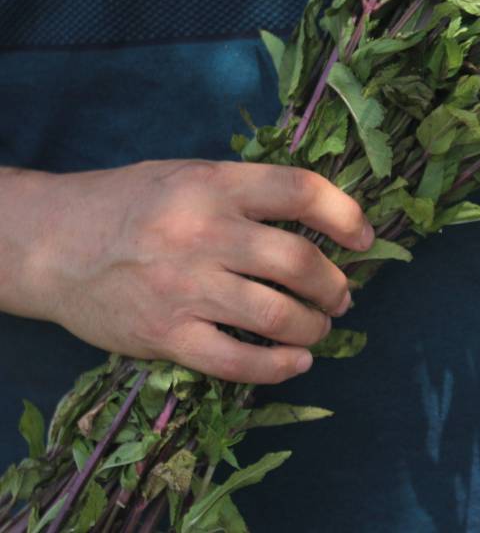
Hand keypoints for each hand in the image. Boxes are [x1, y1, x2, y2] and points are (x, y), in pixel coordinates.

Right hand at [3, 160, 373, 382]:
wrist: (52, 244)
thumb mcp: (191, 176)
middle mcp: (202, 234)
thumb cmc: (132, 205)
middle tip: (341, 295)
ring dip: (315, 327)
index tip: (363, 238)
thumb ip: (249, 193)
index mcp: (213, 186)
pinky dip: (279, 367)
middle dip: (335, 285)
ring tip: (320, 327)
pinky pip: (237, 362)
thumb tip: (323, 220)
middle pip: (298, 262)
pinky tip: (298, 362)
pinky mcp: (165, 335)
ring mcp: (183, 288)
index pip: (301, 192)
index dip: (346, 215)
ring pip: (277, 316)